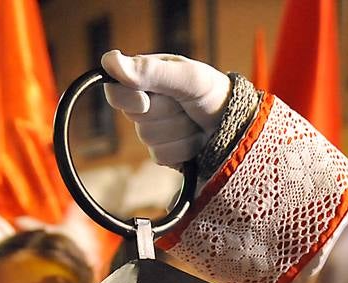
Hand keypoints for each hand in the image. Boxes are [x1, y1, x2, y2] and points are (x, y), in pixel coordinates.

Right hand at [101, 50, 231, 167]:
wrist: (238, 128)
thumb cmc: (213, 93)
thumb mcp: (187, 77)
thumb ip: (151, 71)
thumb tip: (109, 62)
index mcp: (147, 77)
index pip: (115, 90)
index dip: (128, 97)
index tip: (146, 99)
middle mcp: (146, 102)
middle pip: (135, 117)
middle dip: (165, 113)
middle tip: (187, 106)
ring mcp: (153, 129)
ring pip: (150, 138)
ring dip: (179, 131)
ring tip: (195, 122)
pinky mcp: (163, 153)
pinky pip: (162, 156)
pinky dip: (183, 149)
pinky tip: (195, 141)